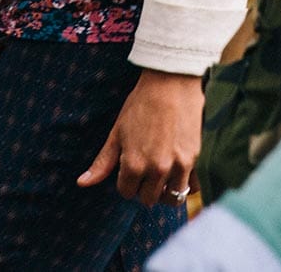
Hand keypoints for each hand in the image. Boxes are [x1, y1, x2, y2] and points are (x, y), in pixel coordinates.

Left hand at [77, 68, 203, 205]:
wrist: (172, 82)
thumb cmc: (141, 104)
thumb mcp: (117, 132)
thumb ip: (103, 162)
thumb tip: (82, 183)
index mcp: (134, 164)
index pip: (127, 192)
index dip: (126, 181)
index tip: (131, 167)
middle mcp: (157, 169)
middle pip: (148, 198)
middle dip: (144, 188)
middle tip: (147, 170)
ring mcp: (179, 165)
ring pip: (171, 198)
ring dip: (166, 191)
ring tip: (164, 176)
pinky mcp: (197, 158)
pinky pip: (194, 187)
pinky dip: (187, 185)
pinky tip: (180, 174)